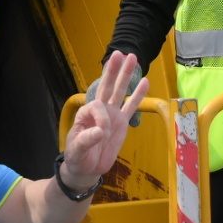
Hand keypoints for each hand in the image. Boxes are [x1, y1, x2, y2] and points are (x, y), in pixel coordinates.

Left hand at [66, 51, 149, 185]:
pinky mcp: (122, 123)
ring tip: (133, 58)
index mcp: (86, 113)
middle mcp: (99, 110)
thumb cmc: (78, 157)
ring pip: (120, 92)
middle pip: (107, 87)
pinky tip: (145, 81)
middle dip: (112, 71)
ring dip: (125, 76)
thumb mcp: (76, 150)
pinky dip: (138, 95)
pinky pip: (131, 107)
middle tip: (119, 53)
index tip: (102, 135)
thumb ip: (86, 139)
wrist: (87, 168)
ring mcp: (112, 115)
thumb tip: (101, 131)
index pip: (97, 106)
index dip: (102, 119)